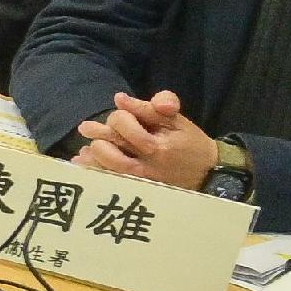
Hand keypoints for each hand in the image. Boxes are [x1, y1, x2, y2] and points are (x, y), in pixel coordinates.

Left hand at [75, 88, 215, 188]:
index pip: (123, 126)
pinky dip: (93, 171)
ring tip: (86, 146)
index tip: (122, 116)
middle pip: (108, 149)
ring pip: (104, 169)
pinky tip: (82, 161)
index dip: (118, 117)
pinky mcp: (136, 191)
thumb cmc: (190, 143)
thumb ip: (149, 108)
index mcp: (157, 146)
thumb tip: (120, 98)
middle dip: (98, 135)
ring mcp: (139, 182)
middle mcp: (145, 166)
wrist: (208, 175)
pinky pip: (108, 183)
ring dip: (91, 155)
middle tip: (89, 128)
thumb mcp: (176, 121)